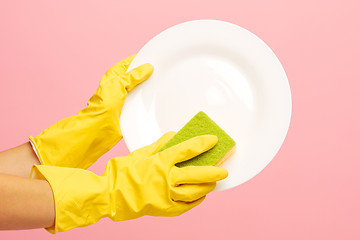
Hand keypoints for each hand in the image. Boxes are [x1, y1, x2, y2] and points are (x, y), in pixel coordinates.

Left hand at [30, 55, 152, 168]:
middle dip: (146, 74)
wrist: (100, 128)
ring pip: (139, 89)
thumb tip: (147, 67)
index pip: (129, 63)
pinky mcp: (129, 109)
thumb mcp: (119, 84)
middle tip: (161, 70)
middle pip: (135, 76)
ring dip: (147, 87)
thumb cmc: (104, 105)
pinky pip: (140, 101)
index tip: (154, 58)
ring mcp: (124, 98)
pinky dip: (146, 99)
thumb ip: (133, 76)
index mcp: (114, 76)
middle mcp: (119, 85)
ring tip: (162, 83)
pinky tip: (155, 98)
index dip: (140, 60)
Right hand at [32, 133, 227, 232]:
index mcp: (161, 161)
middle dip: (214, 170)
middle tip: (224, 169)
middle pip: (197, 174)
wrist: (110, 195)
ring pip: (195, 191)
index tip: (213, 140)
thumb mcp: (140, 152)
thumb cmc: (123, 172)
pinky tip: (201, 195)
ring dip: (207, 186)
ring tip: (214, 182)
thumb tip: (174, 134)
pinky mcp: (165, 209)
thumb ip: (160, 143)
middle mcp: (167, 178)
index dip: (202, 144)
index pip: (187, 150)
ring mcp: (167, 196)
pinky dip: (196, 200)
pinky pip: (187, 205)